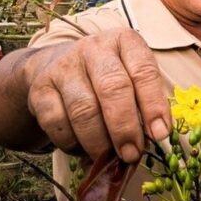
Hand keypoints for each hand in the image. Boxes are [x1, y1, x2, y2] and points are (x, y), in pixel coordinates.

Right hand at [26, 28, 170, 162]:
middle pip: (113, 90)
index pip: (143, 71)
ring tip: (110, 158)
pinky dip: (72, 144)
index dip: (154, 105)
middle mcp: (94, 48)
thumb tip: (155, 138)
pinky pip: (57, 123)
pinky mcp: (40, 89)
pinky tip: (83, 150)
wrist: (55, 66)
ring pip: (84, 110)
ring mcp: (64, 67)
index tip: (160, 134)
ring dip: (99, 142)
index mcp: (124, 42)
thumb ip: (145, 102)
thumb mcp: (131, 76)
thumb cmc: (107, 76)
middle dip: (125, 128)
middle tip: (132, 154)